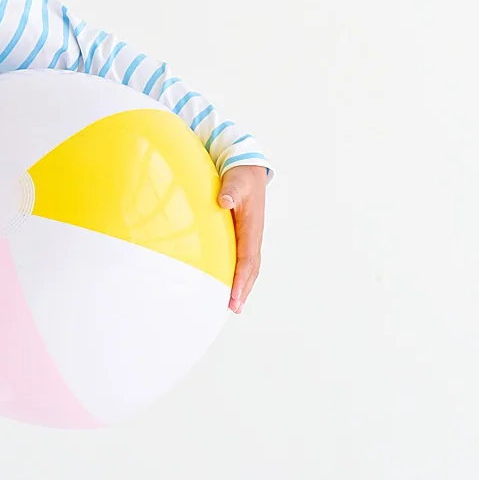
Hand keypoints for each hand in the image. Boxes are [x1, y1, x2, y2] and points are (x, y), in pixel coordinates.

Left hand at [218, 164, 266, 311]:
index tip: (234, 295)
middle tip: (234, 308)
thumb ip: (230, 190)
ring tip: (234, 305)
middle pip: (251, 268)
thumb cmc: (241, 177)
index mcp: (251, 227)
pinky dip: (240, 275)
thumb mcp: (236, 180)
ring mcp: (250, 237)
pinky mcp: (244, 236)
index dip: (240, 278)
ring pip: (249, 266)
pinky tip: (232, 285)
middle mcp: (253, 235)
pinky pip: (244, 260)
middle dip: (243, 289)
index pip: (246, 258)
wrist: (249, 171)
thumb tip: (224, 200)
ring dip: (243, 286)